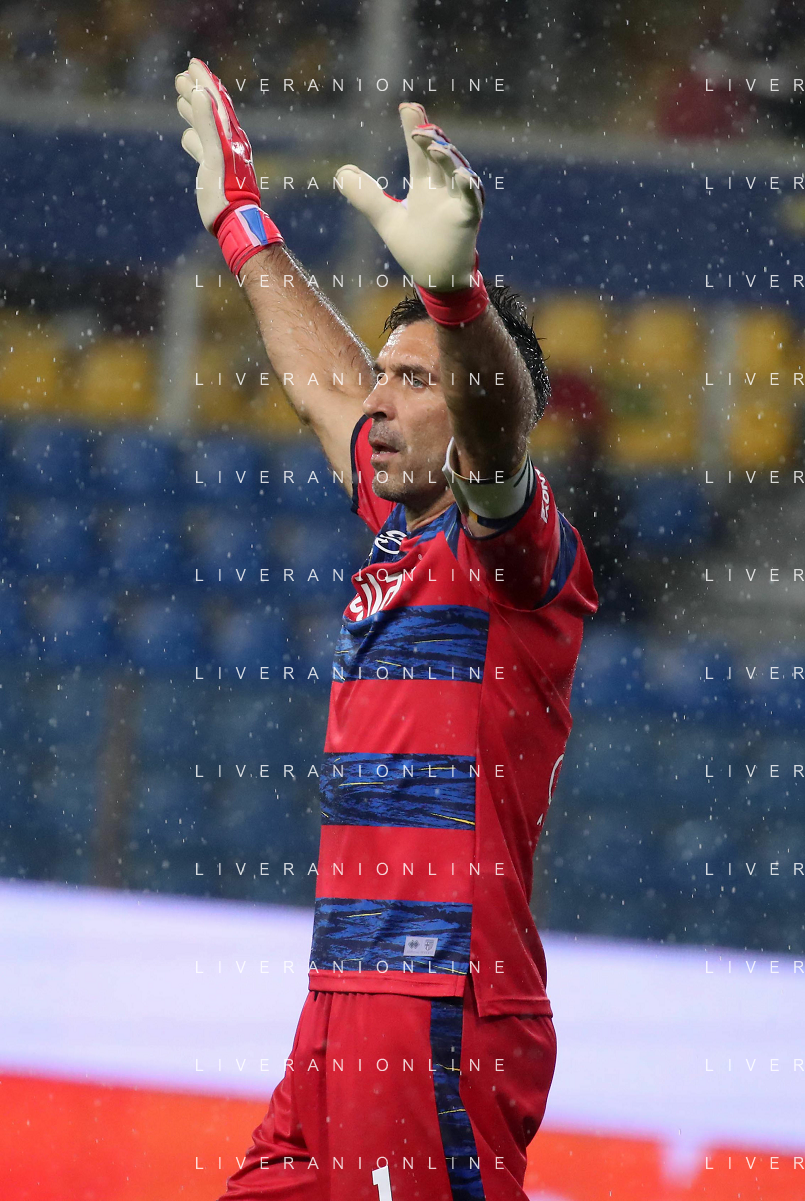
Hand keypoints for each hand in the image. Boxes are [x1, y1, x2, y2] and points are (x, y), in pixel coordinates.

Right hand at [175, 58, 259, 233]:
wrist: (236, 223)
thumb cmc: (226, 194)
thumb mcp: (215, 157)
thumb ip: (207, 126)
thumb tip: (199, 93)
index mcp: (229, 136)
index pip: (216, 101)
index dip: (205, 81)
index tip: (192, 64)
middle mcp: (228, 143)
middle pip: (211, 110)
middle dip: (196, 91)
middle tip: (180, 77)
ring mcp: (222, 157)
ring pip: (206, 128)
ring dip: (194, 112)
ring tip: (181, 99)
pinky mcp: (216, 172)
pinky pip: (204, 148)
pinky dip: (194, 137)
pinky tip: (188, 138)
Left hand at [335, 103, 484, 290]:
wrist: (436, 278)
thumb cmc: (417, 247)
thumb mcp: (386, 219)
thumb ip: (366, 197)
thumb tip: (341, 173)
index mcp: (426, 184)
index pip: (420, 151)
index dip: (414, 127)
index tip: (407, 106)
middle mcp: (444, 188)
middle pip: (439, 154)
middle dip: (430, 134)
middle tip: (414, 117)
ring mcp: (457, 202)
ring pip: (458, 171)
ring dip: (447, 157)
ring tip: (432, 145)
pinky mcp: (468, 219)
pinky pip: (471, 200)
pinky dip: (468, 188)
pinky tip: (461, 176)